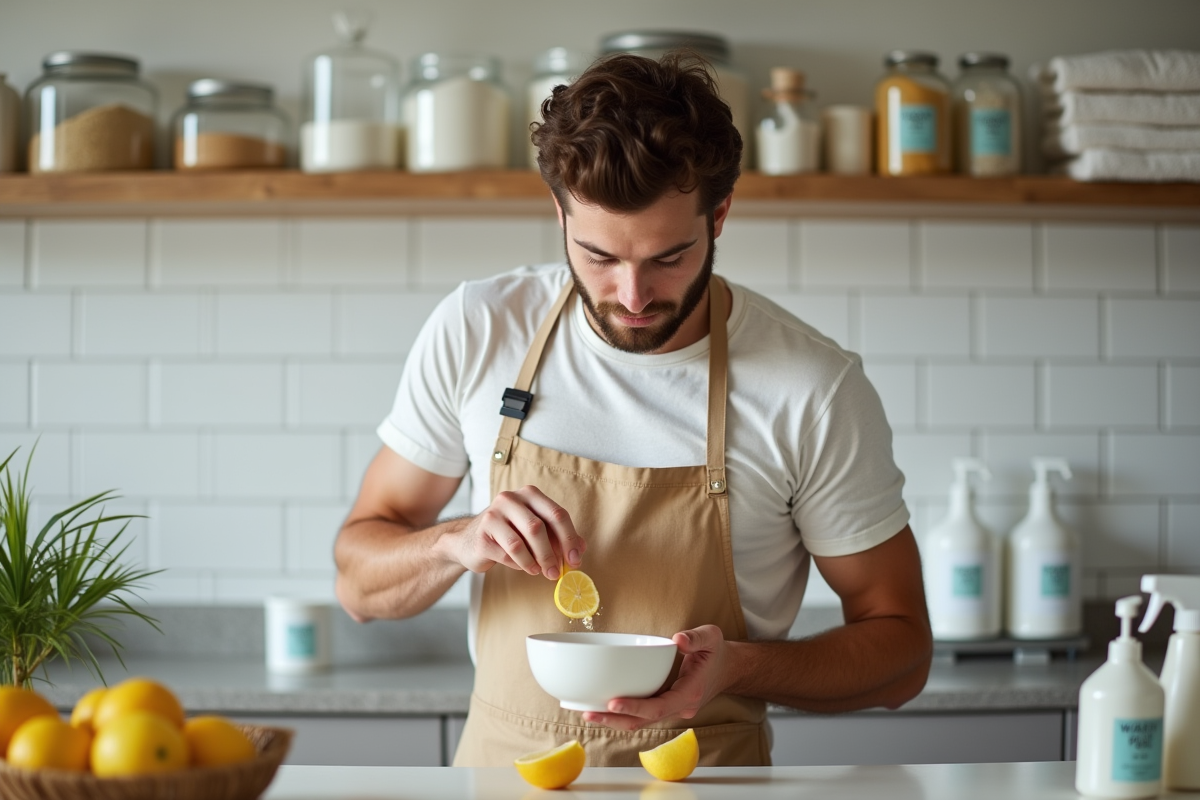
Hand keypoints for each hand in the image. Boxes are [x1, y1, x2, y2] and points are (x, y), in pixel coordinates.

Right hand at [449, 485, 584, 579]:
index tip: (575, 559)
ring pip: (520, 543)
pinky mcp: (482, 535)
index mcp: (529, 494)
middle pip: (538, 528)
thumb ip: (558, 537)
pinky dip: (519, 564)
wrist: (469, 540)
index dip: (569, 538)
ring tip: (538, 571)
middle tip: (556, 572)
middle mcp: (510, 499)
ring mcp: (492, 516)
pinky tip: (523, 566)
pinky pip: (506, 555)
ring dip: (534, 562)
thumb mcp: (535, 531)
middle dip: (550, 554)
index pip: (556, 514)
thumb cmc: (509, 534)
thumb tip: (580, 549)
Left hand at [581, 624, 729, 730]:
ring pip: (642, 722)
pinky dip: (623, 714)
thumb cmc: (717, 652)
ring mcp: (673, 710)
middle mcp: (680, 707)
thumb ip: (696, 638)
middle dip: (616, 719)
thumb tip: (678, 640)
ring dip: (616, 720)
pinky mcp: (666, 707)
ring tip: (588, 712)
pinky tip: (603, 707)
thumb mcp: (712, 637)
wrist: (728, 669)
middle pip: (645, 721)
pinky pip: (643, 715)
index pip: (659, 707)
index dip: (635, 707)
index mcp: (690, 693)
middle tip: (589, 712)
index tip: (613, 702)